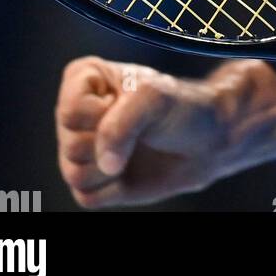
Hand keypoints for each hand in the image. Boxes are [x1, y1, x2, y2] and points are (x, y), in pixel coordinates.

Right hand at [55, 56, 275, 207]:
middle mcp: (75, 113)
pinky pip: (86, 196)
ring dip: (112, 168)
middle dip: (110, 143)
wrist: (205, 141)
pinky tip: (131, 169)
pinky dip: (113, 189)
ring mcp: (80, 148)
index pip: (70, 110)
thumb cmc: (181, 108)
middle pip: (71, 145)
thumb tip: (105, 167)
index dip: (102, 115)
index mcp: (84, 78)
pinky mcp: (91, 181)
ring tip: (135, 148)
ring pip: (74, 173)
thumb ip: (121, 125)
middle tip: (139, 129)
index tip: (127, 104)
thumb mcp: (154, 99)